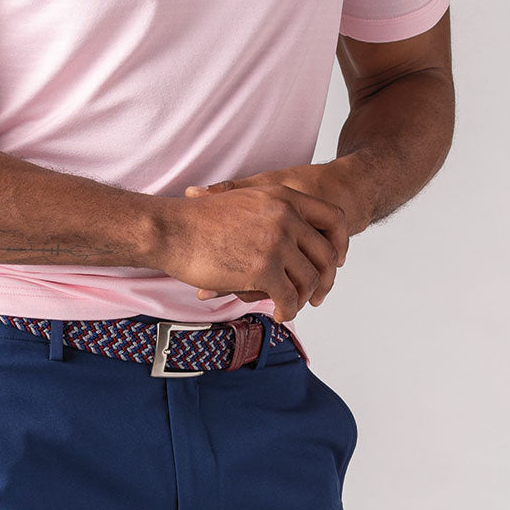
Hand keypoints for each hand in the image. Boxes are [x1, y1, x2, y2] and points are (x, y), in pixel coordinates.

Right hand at [174, 165, 350, 323]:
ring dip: (304, 299)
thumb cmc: (198, 221)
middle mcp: (285, 216)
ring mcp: (276, 241)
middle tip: (317, 296)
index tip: (334, 264)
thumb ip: (269, 214)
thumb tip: (286, 237)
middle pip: (325, 254)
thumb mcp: (243, 200)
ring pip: (309, 279)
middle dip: (324, 280)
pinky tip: (279, 313)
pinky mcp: (263, 268)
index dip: (338, 244)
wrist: (171, 229)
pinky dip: (288, 310)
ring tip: (291, 306)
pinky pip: (289, 297)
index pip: (333, 218)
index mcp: (283, 196)